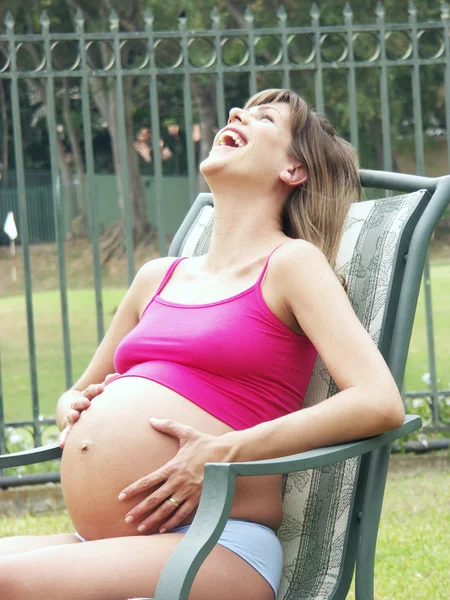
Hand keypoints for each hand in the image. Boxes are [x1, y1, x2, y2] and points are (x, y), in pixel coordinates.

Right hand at [59, 373, 118, 447]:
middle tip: (86, 402)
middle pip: (78, 402)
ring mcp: (73, 417)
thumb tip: (116, 375)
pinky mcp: (70, 429)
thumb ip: (107, 384)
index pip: (90, 391)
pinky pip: (67, 433)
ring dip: (72, 416)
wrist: (78, 410)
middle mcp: (78, 405)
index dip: (95, 389)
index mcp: (86, 395)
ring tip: (74, 416)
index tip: (101, 388)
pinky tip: (62, 444)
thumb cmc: (95, 399)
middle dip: (81, 402)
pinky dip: (64, 438)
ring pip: (71, 415)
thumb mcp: (100, 392)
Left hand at [118, 418, 232, 533]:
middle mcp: (178, 481)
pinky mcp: (198, 498)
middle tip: (127, 519)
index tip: (121, 497)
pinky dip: (172, 522)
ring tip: (141, 528)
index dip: (134, 489)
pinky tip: (162, 528)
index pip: (148, 480)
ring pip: (167, 509)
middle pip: (154, 499)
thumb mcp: (186, 432)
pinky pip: (183, 513)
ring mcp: (188, 491)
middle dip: (140, 510)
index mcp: (173, 466)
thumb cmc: (205, 443)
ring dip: (153, 519)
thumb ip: (168, 425)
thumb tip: (151, 419)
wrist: (227, 454)